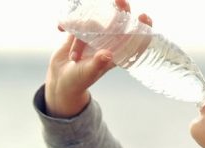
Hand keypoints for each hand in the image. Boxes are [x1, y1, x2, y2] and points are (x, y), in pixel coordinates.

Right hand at [44, 0, 151, 117]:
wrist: (60, 81)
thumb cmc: (78, 81)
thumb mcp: (87, 74)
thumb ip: (97, 64)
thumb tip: (107, 54)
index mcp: (116, 52)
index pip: (134, 38)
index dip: (142, 27)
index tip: (144, 16)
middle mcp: (107, 42)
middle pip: (119, 21)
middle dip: (120, 9)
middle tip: (119, 0)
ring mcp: (93, 36)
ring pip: (92, 22)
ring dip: (80, 36)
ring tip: (73, 58)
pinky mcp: (79, 32)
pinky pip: (76, 22)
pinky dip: (68, 23)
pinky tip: (60, 28)